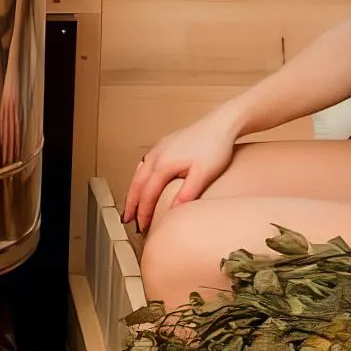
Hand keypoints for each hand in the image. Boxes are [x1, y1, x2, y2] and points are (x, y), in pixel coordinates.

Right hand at [120, 112, 241, 231]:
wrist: (222, 123)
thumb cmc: (215, 147)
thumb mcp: (203, 174)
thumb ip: (187, 194)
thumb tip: (172, 212)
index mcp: (163, 164)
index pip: (147, 194)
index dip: (143, 213)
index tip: (142, 227)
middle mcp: (156, 155)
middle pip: (137, 184)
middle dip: (131, 204)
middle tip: (128, 220)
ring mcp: (159, 148)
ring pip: (139, 173)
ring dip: (133, 191)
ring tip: (131, 205)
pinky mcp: (165, 144)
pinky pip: (145, 164)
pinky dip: (140, 177)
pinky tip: (143, 181)